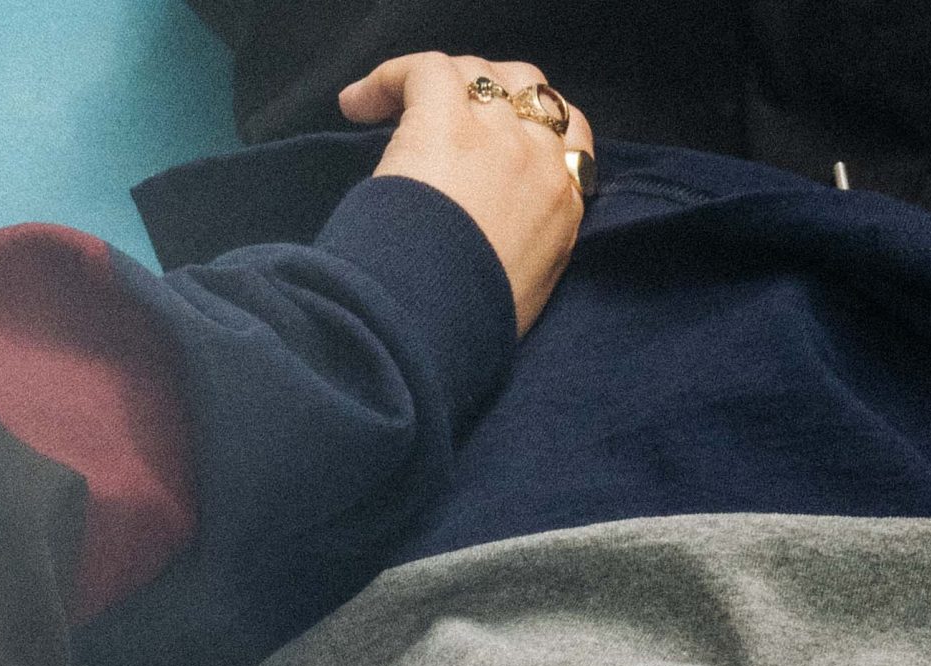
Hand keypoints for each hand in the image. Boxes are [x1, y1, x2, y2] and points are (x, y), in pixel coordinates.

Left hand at [339, 53, 593, 336]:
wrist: (433, 330)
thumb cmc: (467, 331)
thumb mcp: (521, 304)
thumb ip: (525, 260)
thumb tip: (497, 251)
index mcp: (562, 212)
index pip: (573, 143)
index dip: (541, 129)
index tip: (506, 144)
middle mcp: (539, 161)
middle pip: (532, 91)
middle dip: (498, 92)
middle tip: (455, 113)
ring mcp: (495, 135)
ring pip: (481, 73)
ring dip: (446, 82)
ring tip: (402, 110)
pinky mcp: (444, 120)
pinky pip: (425, 69)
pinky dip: (390, 78)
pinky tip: (357, 104)